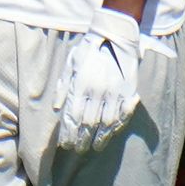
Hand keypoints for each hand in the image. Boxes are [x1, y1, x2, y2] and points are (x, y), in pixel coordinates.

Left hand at [53, 8, 141, 152]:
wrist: (115, 35)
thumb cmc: (89, 50)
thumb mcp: (70, 64)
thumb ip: (63, 87)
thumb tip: (56, 109)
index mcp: (81, 85)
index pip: (73, 117)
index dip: (69, 134)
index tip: (66, 145)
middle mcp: (97, 91)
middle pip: (88, 123)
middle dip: (82, 139)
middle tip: (79, 149)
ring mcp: (114, 92)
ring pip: (106, 122)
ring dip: (100, 137)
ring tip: (95, 146)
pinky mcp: (128, 91)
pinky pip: (122, 114)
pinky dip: (117, 127)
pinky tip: (111, 134)